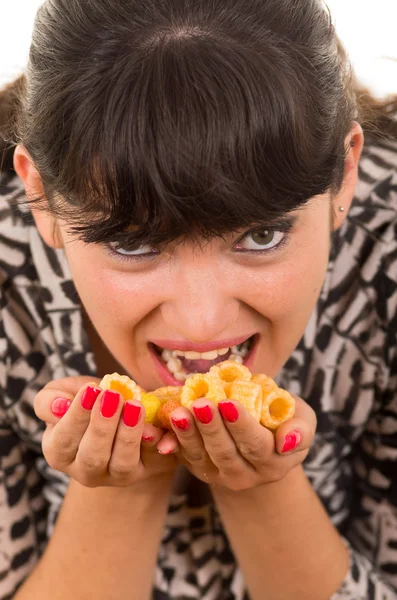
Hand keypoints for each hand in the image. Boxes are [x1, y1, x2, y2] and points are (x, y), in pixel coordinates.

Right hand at [34, 376, 177, 487]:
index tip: (90, 390)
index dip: (76, 416)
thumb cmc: (88, 401)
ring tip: (135, 406)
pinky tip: (158, 427)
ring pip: (122, 465)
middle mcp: (87, 471)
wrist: (124, 410)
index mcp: (60, 452)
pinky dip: (159, 445)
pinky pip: (156, 462)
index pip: (63, 440)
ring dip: (128, 435)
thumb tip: (58, 406)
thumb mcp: (64, 394)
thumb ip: (49, 400)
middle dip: (102, 426)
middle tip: (113, 396)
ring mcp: (118, 475)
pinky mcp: (148, 470)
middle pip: (92, 458)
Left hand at [156, 395, 315, 491]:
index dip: (241, 425)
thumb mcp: (302, 421)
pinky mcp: (200, 469)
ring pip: (202, 457)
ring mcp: (221, 476)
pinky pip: (185, 457)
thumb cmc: (283, 420)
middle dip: (211, 428)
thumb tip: (287, 440)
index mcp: (274, 464)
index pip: (256, 445)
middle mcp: (247, 476)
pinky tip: (166, 423)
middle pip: (225, 453)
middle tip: (200, 404)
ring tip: (178, 413)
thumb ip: (301, 429)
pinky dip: (174, 441)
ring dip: (188, 434)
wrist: (262, 437)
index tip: (228, 403)